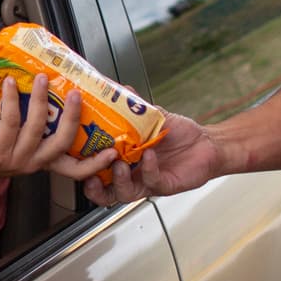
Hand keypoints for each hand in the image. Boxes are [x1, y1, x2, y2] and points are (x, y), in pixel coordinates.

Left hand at [0, 74, 115, 189]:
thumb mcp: (22, 136)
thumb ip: (39, 121)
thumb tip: (52, 85)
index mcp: (45, 161)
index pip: (76, 170)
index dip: (95, 163)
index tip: (114, 151)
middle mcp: (34, 163)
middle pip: (62, 144)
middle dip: (73, 118)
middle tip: (78, 93)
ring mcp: (16, 159)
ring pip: (36, 128)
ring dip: (39, 99)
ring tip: (41, 77)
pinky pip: (9, 122)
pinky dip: (12, 99)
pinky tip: (10, 82)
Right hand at [82, 111, 219, 205]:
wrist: (206, 143)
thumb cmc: (177, 134)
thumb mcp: (152, 117)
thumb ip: (133, 107)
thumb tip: (119, 88)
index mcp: (123, 159)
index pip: (95, 169)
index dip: (82, 167)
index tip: (74, 154)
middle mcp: (132, 175)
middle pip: (103, 191)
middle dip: (93, 185)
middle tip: (91, 169)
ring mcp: (146, 182)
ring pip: (123, 193)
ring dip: (118, 179)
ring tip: (119, 163)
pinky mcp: (164, 185)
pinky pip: (151, 180)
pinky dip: (147, 168)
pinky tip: (148, 154)